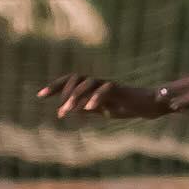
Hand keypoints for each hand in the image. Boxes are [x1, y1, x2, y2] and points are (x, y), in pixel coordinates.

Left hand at [38, 75, 168, 119]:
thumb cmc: (126, 106)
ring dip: (76, 96)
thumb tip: (71, 111)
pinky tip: (89, 110)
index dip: (55, 86)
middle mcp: (99, 83)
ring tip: (68, 110)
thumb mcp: (103, 109)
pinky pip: (106, 89)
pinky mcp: (121, 89)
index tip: (40, 95)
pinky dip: (96, 98)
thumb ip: (88, 108)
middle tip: (59, 109)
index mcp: (92, 87)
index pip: (70, 81)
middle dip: (63, 90)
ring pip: (88, 82)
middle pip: (76, 78)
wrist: (148, 105)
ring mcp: (109, 85)